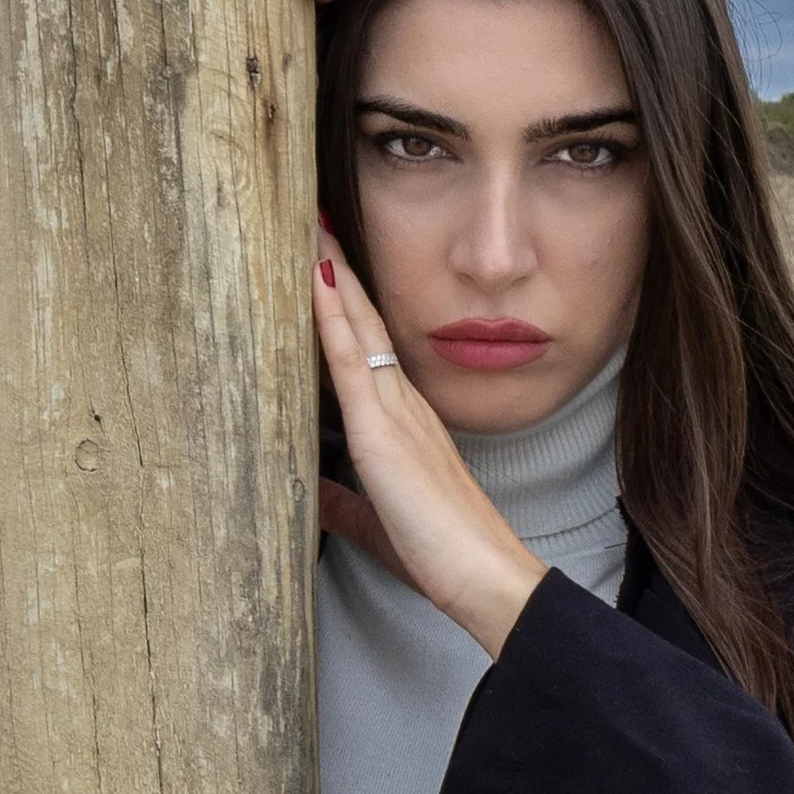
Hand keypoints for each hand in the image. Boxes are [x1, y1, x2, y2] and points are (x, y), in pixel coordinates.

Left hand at [314, 232, 546, 655]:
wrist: (483, 574)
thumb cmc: (441, 555)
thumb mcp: (378, 526)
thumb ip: (346, 506)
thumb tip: (316, 494)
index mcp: (404, 423)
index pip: (369, 350)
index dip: (346, 307)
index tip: (323, 264)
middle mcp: (403, 405)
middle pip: (364, 322)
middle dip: (337, 270)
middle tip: (313, 219)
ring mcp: (394, 412)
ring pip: (356, 326)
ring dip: (331, 275)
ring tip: (310, 225)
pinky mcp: (381, 433)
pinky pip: (352, 360)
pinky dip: (331, 316)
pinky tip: (316, 278)